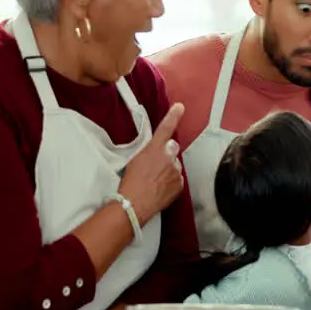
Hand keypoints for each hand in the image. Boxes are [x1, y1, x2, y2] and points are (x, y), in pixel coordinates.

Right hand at [118, 102, 185, 223]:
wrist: (135, 203)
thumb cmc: (130, 181)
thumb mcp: (135, 159)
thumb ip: (151, 151)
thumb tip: (162, 149)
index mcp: (154, 148)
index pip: (166, 128)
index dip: (173, 116)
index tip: (180, 106)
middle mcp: (168, 156)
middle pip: (172, 149)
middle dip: (167, 154)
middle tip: (155, 166)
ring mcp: (176, 170)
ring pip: (175, 165)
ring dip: (168, 169)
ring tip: (155, 180)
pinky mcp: (179, 183)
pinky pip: (176, 179)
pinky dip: (170, 182)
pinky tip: (160, 188)